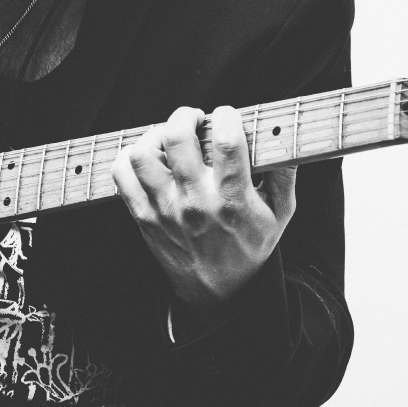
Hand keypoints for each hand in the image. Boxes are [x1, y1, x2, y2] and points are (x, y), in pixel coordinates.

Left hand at [112, 105, 297, 319]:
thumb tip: (286, 137)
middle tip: (194, 119)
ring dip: (155, 136)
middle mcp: (195, 201)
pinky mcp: (144, 217)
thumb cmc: (249, 247)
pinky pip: (122, 176)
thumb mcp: (279, 214)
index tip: (227, 114)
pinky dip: (130, 158)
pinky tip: (149, 158)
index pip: (226, 142)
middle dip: (185, 116)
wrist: (217, 291)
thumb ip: (284, 174)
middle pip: (177, 138)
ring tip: (169, 139)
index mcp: (232, 199)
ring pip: (143, 153)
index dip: (226, 116)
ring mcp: (164, 209)